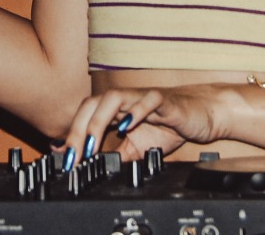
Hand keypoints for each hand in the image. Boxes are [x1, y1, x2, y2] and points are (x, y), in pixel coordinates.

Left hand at [61, 85, 224, 165]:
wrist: (201, 115)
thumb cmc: (170, 126)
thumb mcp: (138, 148)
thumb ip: (115, 155)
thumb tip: (91, 167)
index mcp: (116, 111)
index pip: (86, 116)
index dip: (71, 135)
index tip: (63, 158)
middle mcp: (125, 100)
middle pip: (93, 104)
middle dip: (78, 129)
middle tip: (73, 155)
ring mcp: (143, 97)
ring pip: (113, 98)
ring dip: (98, 120)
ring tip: (91, 143)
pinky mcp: (164, 99)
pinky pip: (147, 100)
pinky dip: (135, 111)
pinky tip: (126, 127)